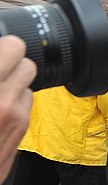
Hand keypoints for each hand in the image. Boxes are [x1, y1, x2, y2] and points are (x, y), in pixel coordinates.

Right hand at [0, 36, 36, 181]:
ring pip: (27, 86)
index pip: (13, 48)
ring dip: (12, 85)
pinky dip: (13, 104)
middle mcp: (2, 104)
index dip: (5, 47)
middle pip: (27, 65)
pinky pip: (24, 108)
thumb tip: (1, 50)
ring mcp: (13, 122)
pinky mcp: (18, 136)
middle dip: (11, 64)